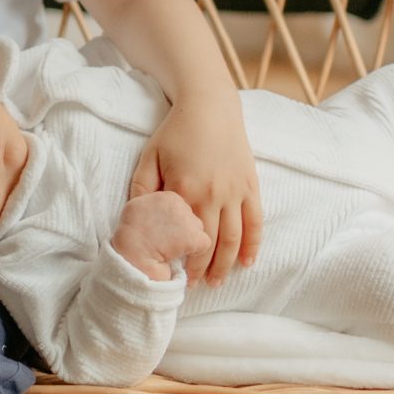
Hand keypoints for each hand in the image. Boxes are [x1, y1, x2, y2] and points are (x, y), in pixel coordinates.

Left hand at [129, 97, 263, 283]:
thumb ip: (142, 189)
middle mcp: (213, 195)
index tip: (173, 277)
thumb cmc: (176, 131)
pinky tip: (248, 262)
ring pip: (234, 239)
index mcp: (185, 190)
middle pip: (210, 244)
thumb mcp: (149, 157)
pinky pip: (255, 222)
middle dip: (202, 270)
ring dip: (226, 265)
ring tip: (217, 282)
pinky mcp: (251, 186)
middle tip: (194, 286)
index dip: (180, 261)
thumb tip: (138, 219)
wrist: (210, 106)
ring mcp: (236, 192)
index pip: (183, 238)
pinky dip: (253, 245)